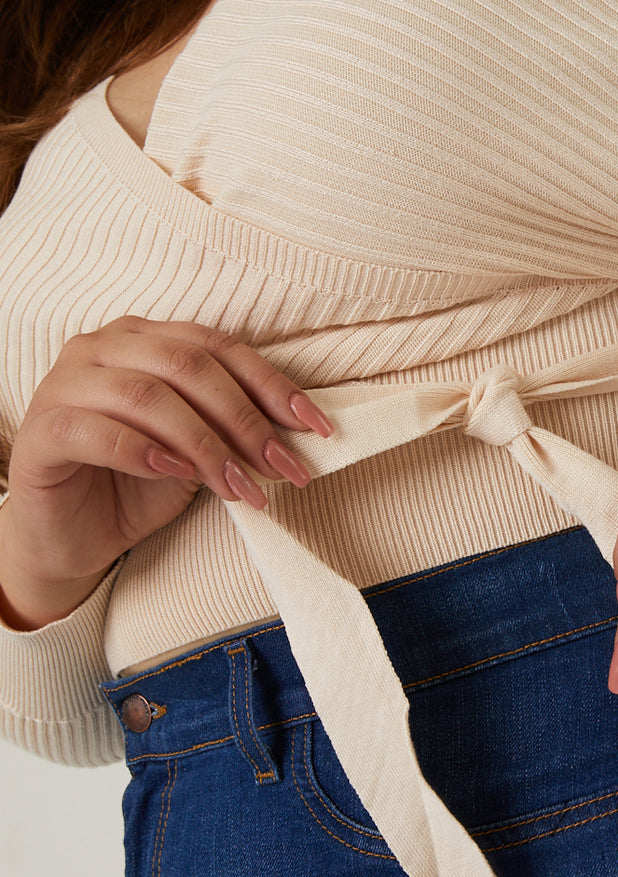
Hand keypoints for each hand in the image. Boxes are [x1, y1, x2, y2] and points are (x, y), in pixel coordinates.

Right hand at [0, 317, 332, 629]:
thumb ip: (235, 429)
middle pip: (187, 366)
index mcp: (144, 339)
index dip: (273, 385)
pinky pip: (97, 431)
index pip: (219, 347)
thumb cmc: (138, 486)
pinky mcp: (41, 432)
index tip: (317, 427)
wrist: (74, 537)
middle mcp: (101, 348)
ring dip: (206, 445)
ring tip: (241, 487)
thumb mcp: (200, 451)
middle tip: (283, 467)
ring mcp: (64, 385)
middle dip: (246, 420)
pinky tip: (179, 475)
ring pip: (147, 397)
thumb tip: (297, 433)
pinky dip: (145, 452)